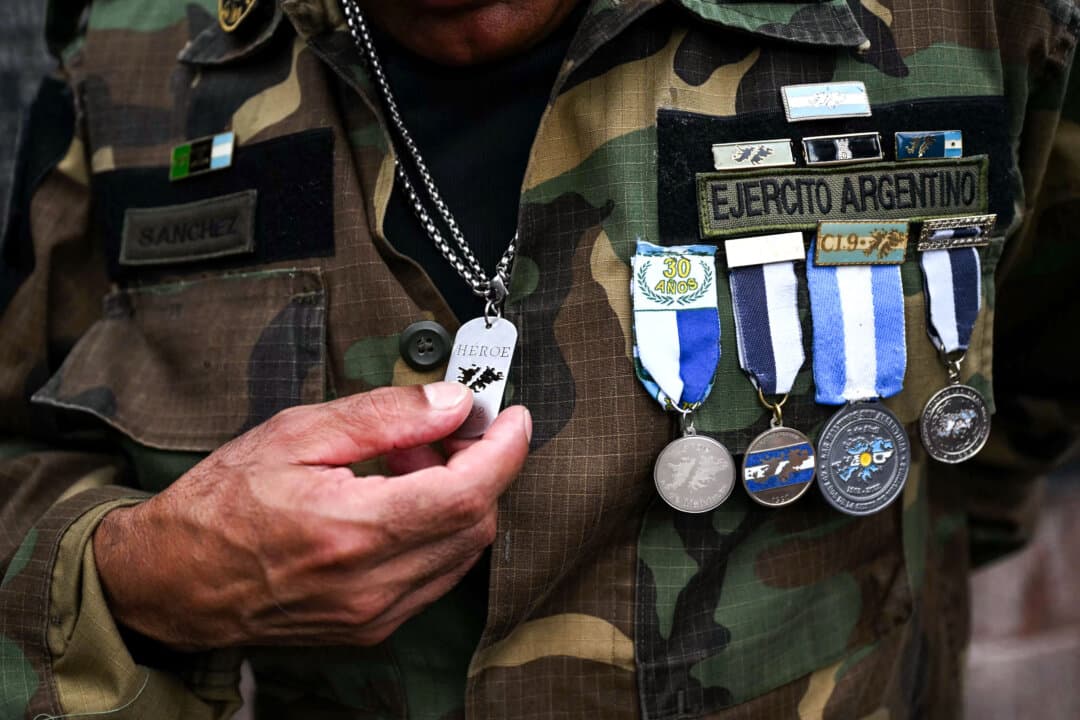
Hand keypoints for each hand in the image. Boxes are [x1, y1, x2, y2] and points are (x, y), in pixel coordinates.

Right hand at [93, 382, 530, 649]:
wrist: (174, 581)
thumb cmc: (221, 504)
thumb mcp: (297, 434)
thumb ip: (384, 417)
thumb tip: (453, 404)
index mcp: (352, 530)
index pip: (469, 493)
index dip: (505, 450)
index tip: (511, 417)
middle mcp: (372, 583)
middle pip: (476, 522)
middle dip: (476, 467)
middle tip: (437, 432)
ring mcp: (375, 613)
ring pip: (462, 550)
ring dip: (457, 498)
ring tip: (404, 465)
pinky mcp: (373, 627)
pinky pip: (437, 574)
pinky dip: (436, 530)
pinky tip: (397, 504)